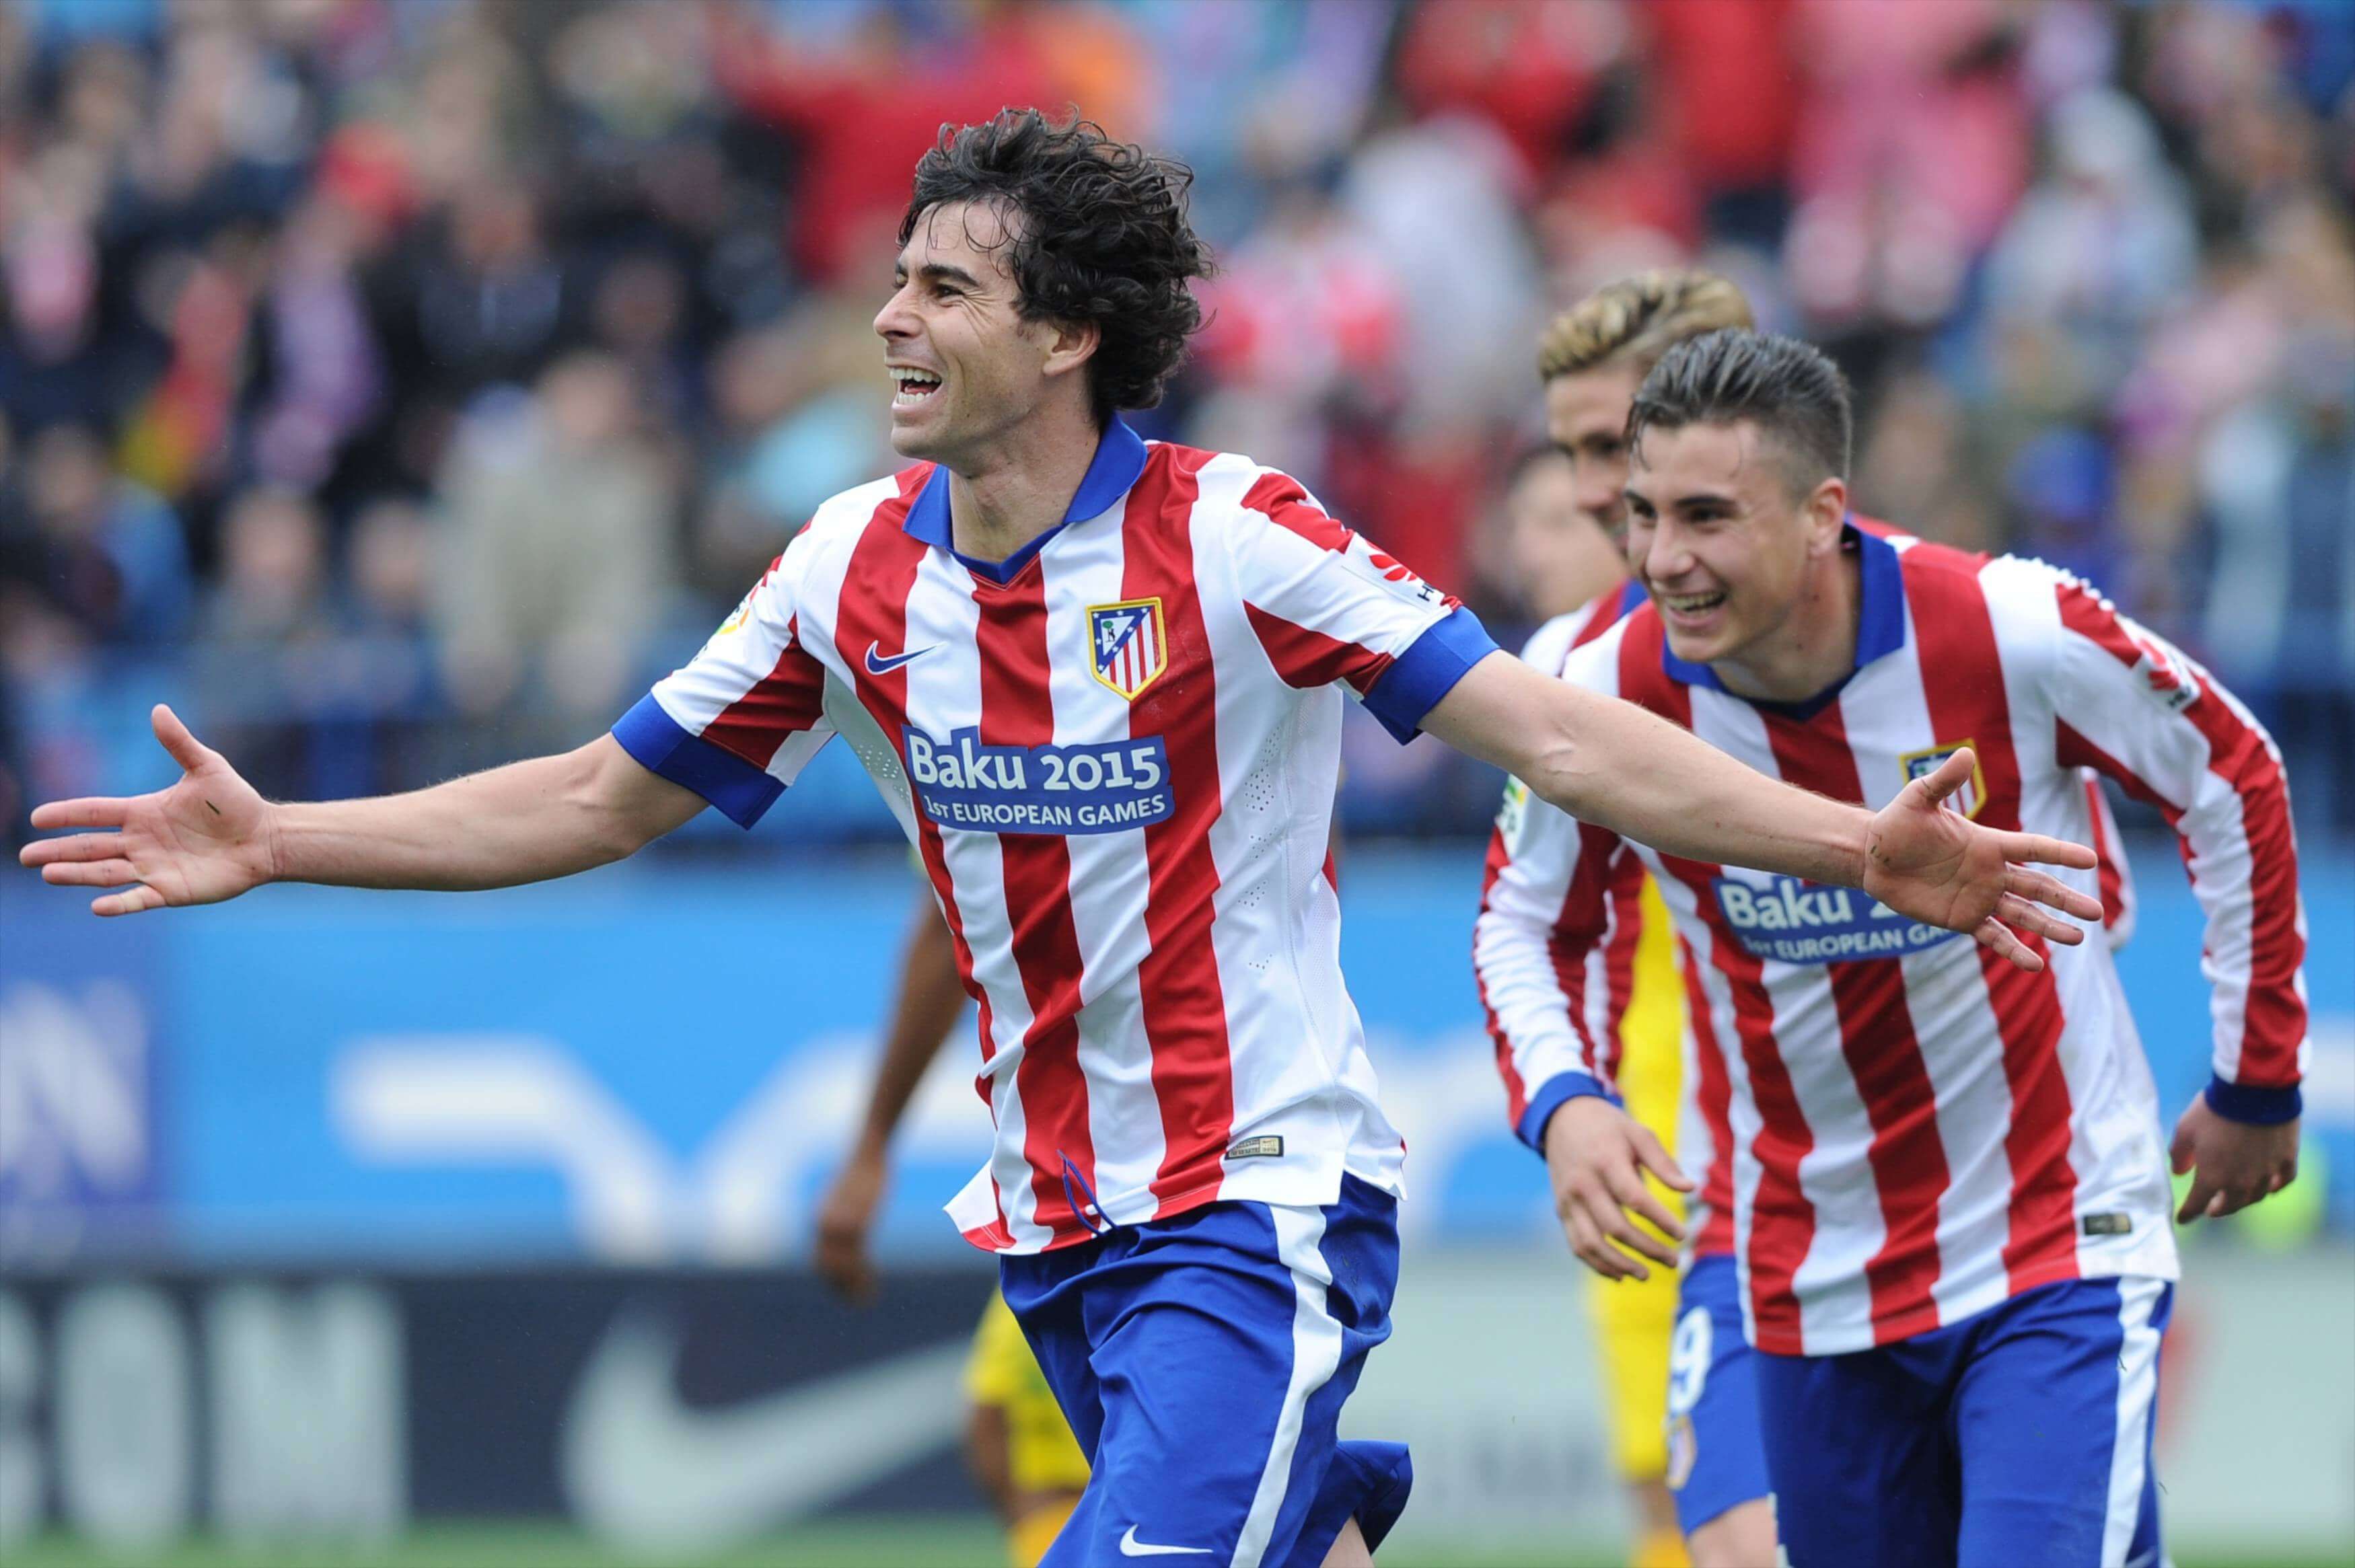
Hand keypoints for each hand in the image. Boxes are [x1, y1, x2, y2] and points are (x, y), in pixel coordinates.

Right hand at [19, 705, 278, 916]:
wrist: (266, 838)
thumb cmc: (237, 802)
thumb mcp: (207, 767)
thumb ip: (179, 743)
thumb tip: (158, 709)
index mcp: (143, 812)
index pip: (95, 813)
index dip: (67, 815)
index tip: (38, 817)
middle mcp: (141, 841)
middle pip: (90, 846)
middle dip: (58, 850)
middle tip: (26, 856)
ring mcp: (153, 867)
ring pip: (106, 872)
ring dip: (77, 874)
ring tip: (48, 874)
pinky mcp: (170, 891)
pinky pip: (138, 899)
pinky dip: (118, 903)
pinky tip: (96, 907)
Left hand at [813, 1140, 887, 1300]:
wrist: (868, 1153)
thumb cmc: (864, 1176)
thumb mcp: (851, 1197)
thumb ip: (847, 1215)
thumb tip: (852, 1230)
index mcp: (820, 1221)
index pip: (819, 1262)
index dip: (833, 1282)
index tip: (851, 1294)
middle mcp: (823, 1225)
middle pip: (825, 1267)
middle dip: (841, 1288)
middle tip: (861, 1302)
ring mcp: (839, 1223)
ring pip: (840, 1265)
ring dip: (854, 1284)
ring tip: (869, 1297)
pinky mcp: (857, 1220)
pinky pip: (856, 1255)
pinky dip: (863, 1273)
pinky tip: (875, 1281)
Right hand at [1543, 1095, 1691, 1281]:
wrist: (1562, 1118)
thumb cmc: (1609, 1127)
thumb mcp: (1638, 1133)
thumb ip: (1663, 1163)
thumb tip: (1690, 1189)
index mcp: (1605, 1162)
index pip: (1634, 1199)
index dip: (1660, 1220)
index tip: (1682, 1234)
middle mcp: (1583, 1184)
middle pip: (1615, 1227)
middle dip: (1647, 1248)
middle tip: (1674, 1260)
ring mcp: (1568, 1199)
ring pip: (1592, 1243)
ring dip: (1620, 1264)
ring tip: (1646, 1274)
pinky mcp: (1561, 1210)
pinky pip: (1576, 1244)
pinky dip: (1597, 1264)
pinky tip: (1619, 1274)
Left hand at [1862, 748, 2102, 971]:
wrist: (1873, 857)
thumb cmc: (1897, 824)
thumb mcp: (1919, 798)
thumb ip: (1944, 781)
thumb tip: (1966, 753)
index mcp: (1988, 843)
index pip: (2033, 848)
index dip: (2061, 853)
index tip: (2090, 859)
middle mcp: (1991, 872)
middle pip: (2038, 887)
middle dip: (2067, 899)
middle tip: (2098, 912)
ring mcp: (1979, 897)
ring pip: (2023, 914)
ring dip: (2050, 926)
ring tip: (2078, 939)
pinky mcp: (1962, 918)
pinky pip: (1993, 937)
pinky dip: (2014, 951)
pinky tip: (2035, 965)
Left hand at [2171, 1094, 2298, 1222]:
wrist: (2254, 1092)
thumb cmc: (2213, 1110)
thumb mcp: (2184, 1129)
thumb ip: (2179, 1155)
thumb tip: (2178, 1172)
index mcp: (2213, 1177)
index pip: (2197, 1204)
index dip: (2188, 1213)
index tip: (2182, 1219)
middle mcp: (2241, 1181)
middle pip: (2230, 1205)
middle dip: (2218, 1209)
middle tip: (2211, 1209)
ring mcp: (2267, 1172)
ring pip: (2256, 1196)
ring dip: (2244, 1200)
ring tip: (2237, 1198)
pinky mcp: (2287, 1159)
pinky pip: (2283, 1181)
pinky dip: (2275, 1187)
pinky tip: (2271, 1188)